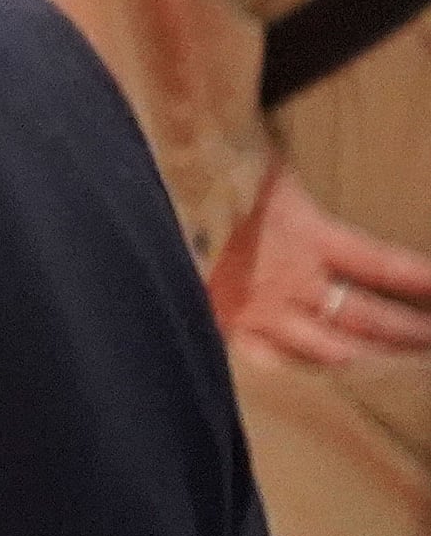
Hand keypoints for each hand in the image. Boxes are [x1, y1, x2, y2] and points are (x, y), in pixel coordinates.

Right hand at [212, 164, 430, 371]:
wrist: (133, 206)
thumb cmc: (193, 172)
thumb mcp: (254, 161)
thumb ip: (280, 170)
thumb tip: (286, 150)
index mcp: (306, 233)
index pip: (384, 264)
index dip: (422, 278)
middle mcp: (292, 281)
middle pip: (370, 318)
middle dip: (412, 334)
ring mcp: (259, 312)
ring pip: (332, 352)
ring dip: (373, 362)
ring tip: (404, 373)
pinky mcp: (225, 328)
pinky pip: (274, 363)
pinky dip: (302, 373)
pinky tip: (321, 385)